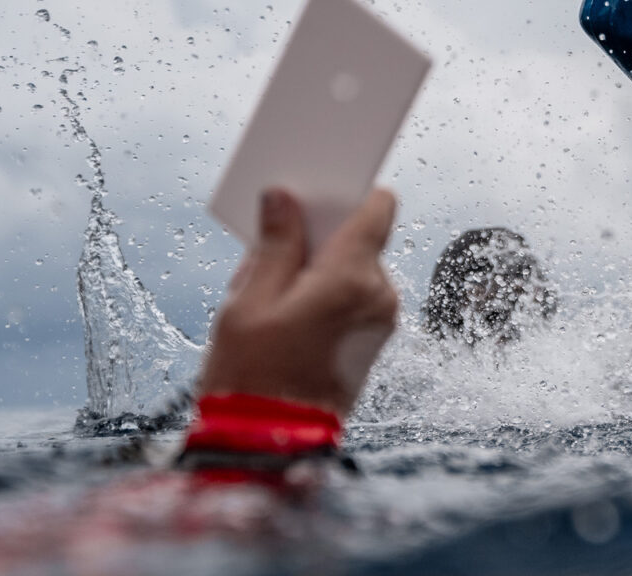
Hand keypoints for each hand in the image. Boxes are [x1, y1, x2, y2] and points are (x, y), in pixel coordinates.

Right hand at [197, 188, 400, 416]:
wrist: (269, 444)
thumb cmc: (254, 375)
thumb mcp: (250, 300)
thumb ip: (274, 243)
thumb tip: (283, 198)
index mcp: (354, 277)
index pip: (377, 207)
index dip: (350, 191)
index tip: (320, 187)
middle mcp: (380, 295)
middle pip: (359, 239)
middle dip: (317, 238)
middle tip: (268, 253)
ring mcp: (381, 320)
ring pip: (353, 269)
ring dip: (316, 270)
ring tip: (267, 295)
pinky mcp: (374, 340)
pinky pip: (354, 297)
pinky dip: (325, 293)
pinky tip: (284, 314)